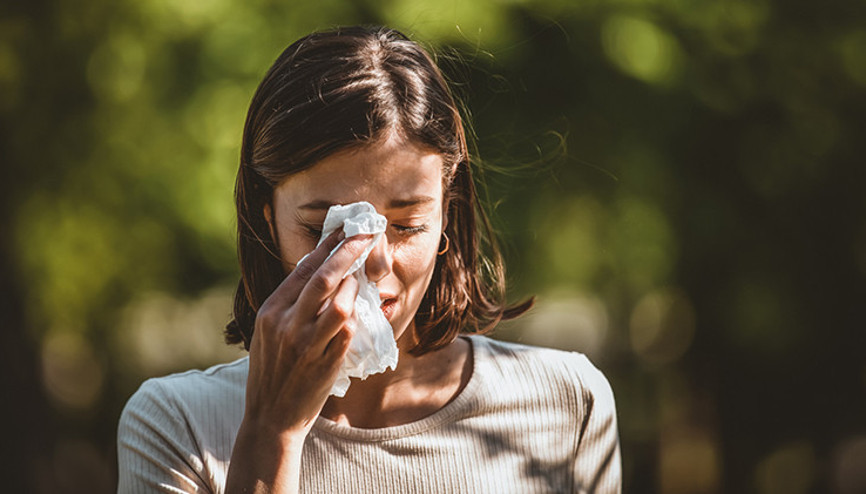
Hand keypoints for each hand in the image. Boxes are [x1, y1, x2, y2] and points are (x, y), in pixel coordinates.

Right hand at [226, 231, 372, 493]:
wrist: (271, 417)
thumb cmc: (273, 371)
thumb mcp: (268, 332)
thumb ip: (290, 304)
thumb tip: (318, 271)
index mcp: (270, 310)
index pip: (303, 268)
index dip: (327, 245)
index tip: (345, 228)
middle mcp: (285, 322)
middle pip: (324, 276)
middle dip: (350, 250)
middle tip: (367, 233)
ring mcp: (306, 341)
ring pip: (339, 301)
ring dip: (355, 284)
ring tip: (361, 278)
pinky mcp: (325, 359)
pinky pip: (347, 328)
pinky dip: (356, 314)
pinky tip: (359, 309)